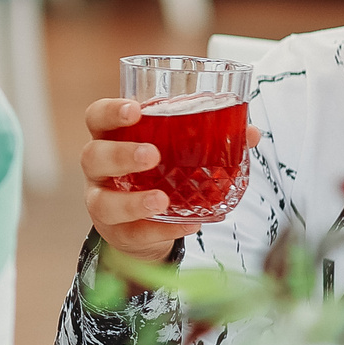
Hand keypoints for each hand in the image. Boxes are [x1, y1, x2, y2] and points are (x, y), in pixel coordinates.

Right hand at [80, 98, 261, 264]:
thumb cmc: (158, 176)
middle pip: (92, 156)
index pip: (97, 118)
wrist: (145, 225)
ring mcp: (103, 203)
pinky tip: (187, 224)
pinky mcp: (118, 234)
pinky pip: (133, 233)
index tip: (134, 110)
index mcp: (112, 139)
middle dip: (120, 154)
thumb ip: (210, 141)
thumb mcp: (176, 154)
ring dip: (132, 201)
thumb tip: (250, 133)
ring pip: (101, 202)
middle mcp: (99, 170)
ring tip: (162, 201)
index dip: (110, 112)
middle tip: (152, 155)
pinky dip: (160, 230)